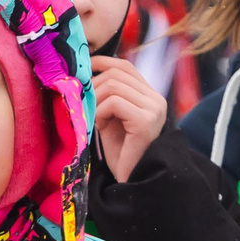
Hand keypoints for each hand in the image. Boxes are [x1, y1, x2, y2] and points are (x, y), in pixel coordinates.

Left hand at [90, 54, 168, 180]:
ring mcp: (154, 109)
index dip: (102, 63)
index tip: (83, 69)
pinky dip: (99, 112)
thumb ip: (105, 95)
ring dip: (95, 101)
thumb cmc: (120, 150)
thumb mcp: (111, 116)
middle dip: (94, 86)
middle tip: (85, 105)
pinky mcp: (146, 120)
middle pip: (117, 74)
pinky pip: (113, 102)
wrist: (131, 178)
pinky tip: (100, 126)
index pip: (126, 66)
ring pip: (113, 85)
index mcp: (150, 96)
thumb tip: (84, 72)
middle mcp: (157, 99)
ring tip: (95, 119)